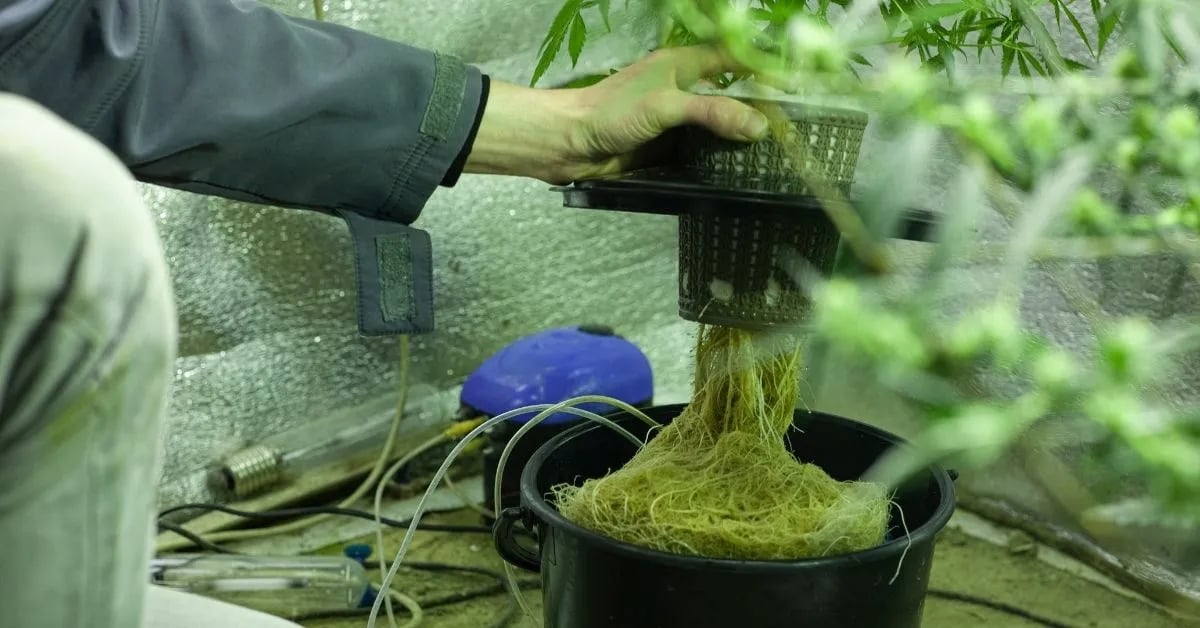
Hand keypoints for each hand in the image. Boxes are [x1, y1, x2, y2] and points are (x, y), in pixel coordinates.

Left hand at [463, 46, 769, 183]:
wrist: (569, 145)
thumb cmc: (610, 115)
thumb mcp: (665, 107)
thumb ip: (711, 113)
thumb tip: (759, 126)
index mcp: (683, 64)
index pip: (735, 58)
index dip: (764, 68)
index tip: (795, 87)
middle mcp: (684, 88)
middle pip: (733, 93)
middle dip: (760, 107)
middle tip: (793, 128)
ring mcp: (678, 119)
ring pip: (721, 124)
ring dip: (742, 136)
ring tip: (778, 152)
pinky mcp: (671, 146)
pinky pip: (706, 148)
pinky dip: (724, 156)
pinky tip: (743, 168)